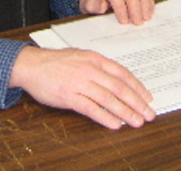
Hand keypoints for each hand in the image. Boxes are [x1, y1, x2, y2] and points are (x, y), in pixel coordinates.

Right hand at [9, 45, 155, 128]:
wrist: (31, 65)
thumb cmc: (55, 62)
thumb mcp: (80, 57)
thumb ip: (97, 67)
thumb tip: (116, 80)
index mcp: (95, 59)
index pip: (122, 74)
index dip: (137, 87)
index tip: (147, 98)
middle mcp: (90, 69)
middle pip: (119, 88)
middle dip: (137, 102)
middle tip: (149, 114)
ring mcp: (80, 82)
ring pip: (108, 99)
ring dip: (125, 112)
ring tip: (137, 122)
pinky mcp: (69, 96)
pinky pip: (91, 109)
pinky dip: (105, 117)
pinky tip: (115, 125)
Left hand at [79, 0, 153, 24]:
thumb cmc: (93, 1)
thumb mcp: (86, 4)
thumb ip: (90, 5)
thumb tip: (101, 6)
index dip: (121, 8)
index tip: (124, 22)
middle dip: (135, 8)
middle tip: (137, 22)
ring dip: (145, 5)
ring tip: (146, 18)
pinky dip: (149, 3)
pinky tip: (149, 14)